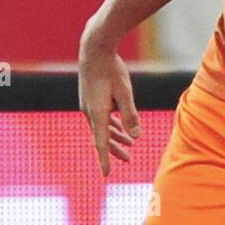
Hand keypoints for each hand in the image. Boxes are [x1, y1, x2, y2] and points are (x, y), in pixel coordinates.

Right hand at [77, 25, 141, 176]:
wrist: (94, 49)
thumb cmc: (111, 69)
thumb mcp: (125, 92)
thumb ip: (130, 114)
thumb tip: (136, 135)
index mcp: (97, 113)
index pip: (101, 143)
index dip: (105, 160)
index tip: (107, 175)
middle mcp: (89, 112)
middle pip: (102, 137)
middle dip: (115, 149)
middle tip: (128, 160)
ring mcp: (88, 105)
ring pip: (102, 126)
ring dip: (115, 136)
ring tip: (129, 144)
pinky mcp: (90, 98)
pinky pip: (101, 117)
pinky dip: (110, 124)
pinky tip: (120, 125)